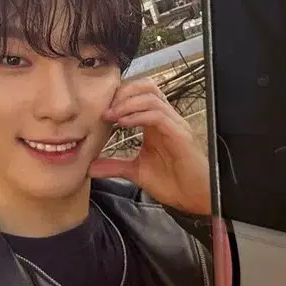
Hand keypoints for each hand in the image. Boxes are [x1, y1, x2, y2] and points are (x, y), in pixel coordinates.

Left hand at [88, 78, 210, 215]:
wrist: (195, 199)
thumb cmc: (172, 183)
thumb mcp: (136, 172)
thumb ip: (114, 165)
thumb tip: (90, 167)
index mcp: (156, 122)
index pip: (140, 93)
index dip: (119, 96)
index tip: (101, 109)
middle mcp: (166, 118)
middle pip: (147, 86)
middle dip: (124, 92)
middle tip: (105, 107)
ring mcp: (174, 124)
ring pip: (152, 97)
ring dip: (127, 103)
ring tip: (111, 115)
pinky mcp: (180, 135)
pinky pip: (158, 115)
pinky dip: (138, 116)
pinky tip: (123, 124)